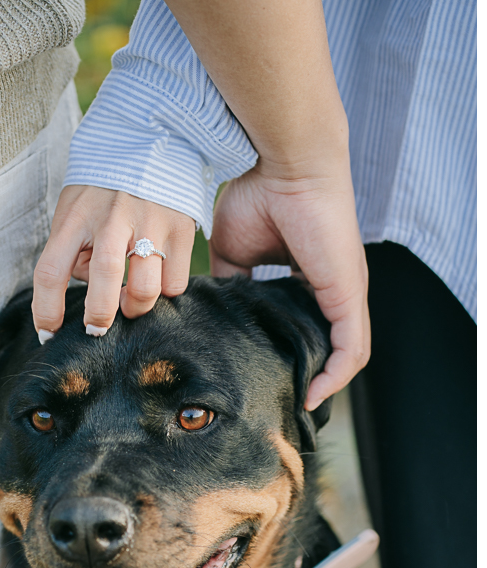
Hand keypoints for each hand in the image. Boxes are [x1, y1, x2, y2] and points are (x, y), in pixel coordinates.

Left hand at [32, 185, 194, 337]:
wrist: (153, 140)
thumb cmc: (105, 188)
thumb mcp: (75, 209)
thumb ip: (76, 251)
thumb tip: (96, 292)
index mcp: (76, 216)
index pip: (51, 271)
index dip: (46, 310)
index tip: (48, 334)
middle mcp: (111, 218)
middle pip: (103, 282)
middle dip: (98, 317)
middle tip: (96, 330)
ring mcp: (150, 223)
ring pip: (146, 290)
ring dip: (135, 308)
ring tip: (129, 301)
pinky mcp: (181, 229)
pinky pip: (174, 284)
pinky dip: (164, 292)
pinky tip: (157, 279)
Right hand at [210, 156, 369, 409]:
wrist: (280, 163)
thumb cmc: (259, 192)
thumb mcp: (232, 252)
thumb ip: (230, 284)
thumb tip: (214, 313)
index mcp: (311, 277)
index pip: (311, 326)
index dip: (296, 354)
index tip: (269, 376)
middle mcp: (336, 287)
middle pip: (333, 346)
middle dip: (313, 377)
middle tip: (286, 401)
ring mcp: (346, 291)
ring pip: (349, 354)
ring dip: (327, 383)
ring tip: (300, 405)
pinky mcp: (348, 293)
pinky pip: (352, 348)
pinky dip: (337, 375)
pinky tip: (315, 394)